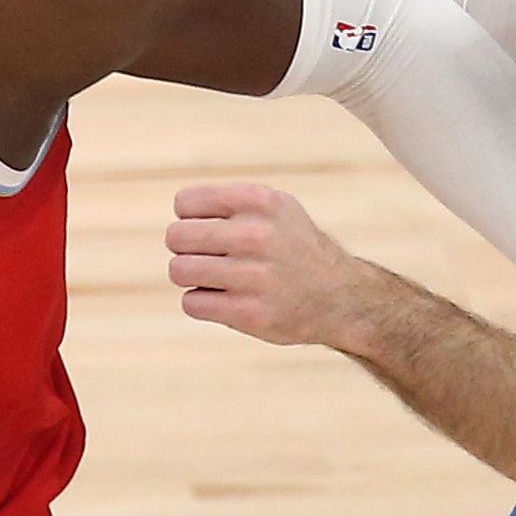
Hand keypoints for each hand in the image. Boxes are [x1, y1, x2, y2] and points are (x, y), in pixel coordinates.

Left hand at [167, 181, 376, 347]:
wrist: (340, 298)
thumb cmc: (294, 248)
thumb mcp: (274, 207)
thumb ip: (228, 202)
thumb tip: (179, 211)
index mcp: (259, 201)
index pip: (184, 203)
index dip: (190, 219)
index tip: (211, 230)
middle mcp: (257, 235)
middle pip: (176, 237)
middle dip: (185, 249)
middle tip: (208, 257)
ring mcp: (254, 276)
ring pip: (179, 270)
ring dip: (190, 277)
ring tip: (214, 278)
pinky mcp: (249, 313)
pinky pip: (191, 303)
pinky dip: (201, 303)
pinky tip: (225, 300)